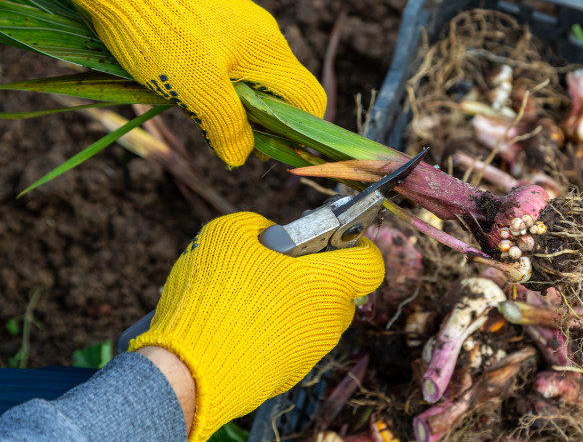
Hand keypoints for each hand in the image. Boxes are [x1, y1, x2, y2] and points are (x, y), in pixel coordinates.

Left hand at [52, 0, 325, 166]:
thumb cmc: (163, 32)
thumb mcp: (198, 91)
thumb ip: (228, 126)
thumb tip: (242, 157)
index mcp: (271, 52)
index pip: (310, 98)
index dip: (298, 132)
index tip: (270, 152)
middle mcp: (263, 34)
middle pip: (279, 90)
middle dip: (258, 120)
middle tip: (223, 137)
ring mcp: (236, 21)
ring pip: (249, 75)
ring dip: (231, 100)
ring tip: (193, 108)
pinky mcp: (210, 15)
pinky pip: (225, 57)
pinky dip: (213, 79)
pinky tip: (180, 81)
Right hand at [129, 212, 384, 441]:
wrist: (189, 371)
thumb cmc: (216, 296)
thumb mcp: (231, 233)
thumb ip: (264, 227)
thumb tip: (274, 237)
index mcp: (330, 282)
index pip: (371, 263)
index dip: (356, 246)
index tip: (332, 239)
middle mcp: (330, 321)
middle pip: (337, 290)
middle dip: (312, 275)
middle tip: (274, 265)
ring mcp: (311, 353)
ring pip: (312, 318)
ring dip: (290, 303)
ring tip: (247, 296)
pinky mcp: (288, 377)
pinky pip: (289, 344)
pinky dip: (273, 332)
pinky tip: (238, 326)